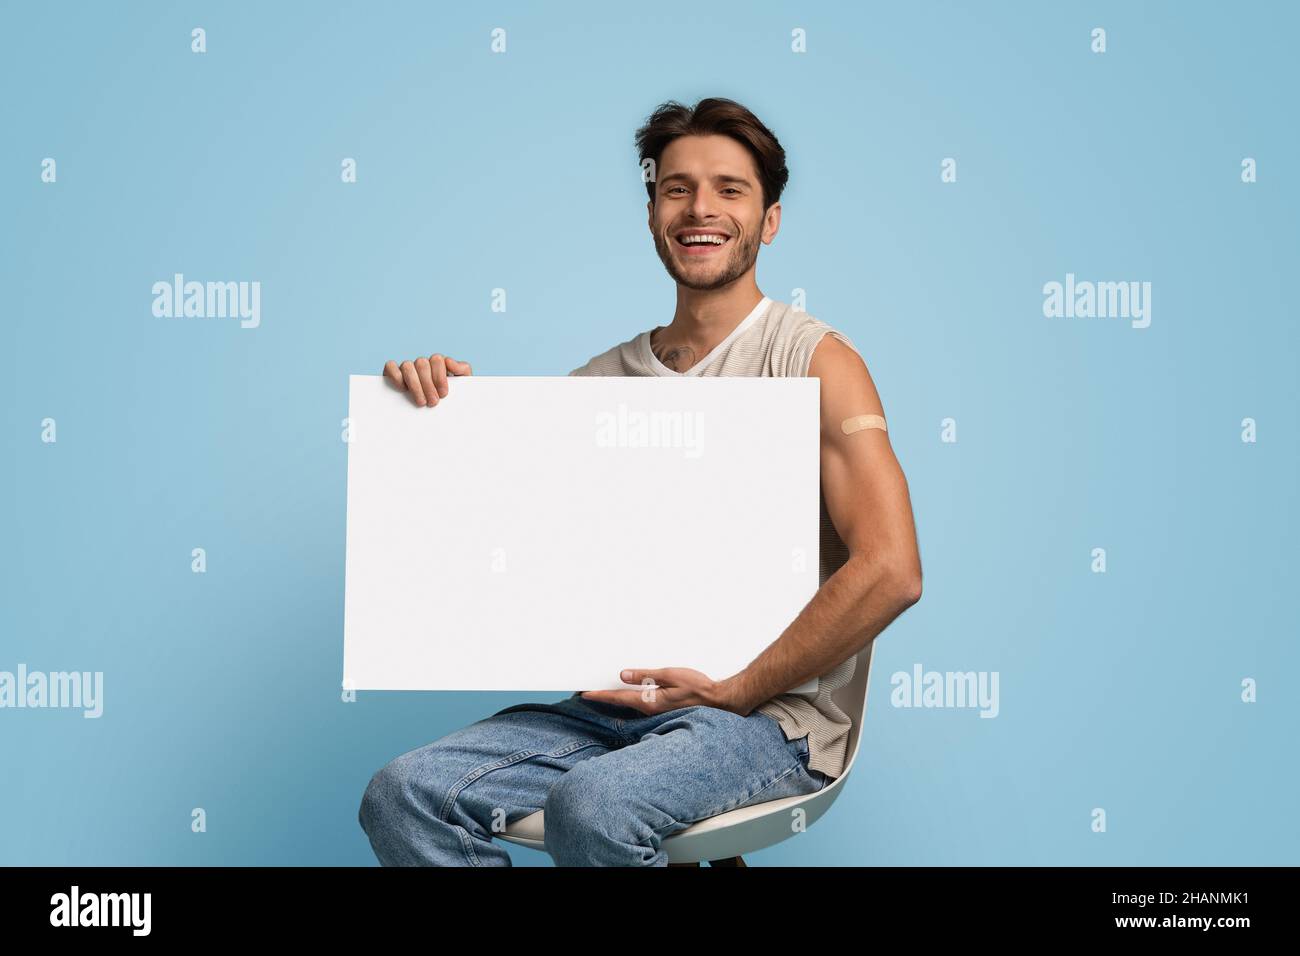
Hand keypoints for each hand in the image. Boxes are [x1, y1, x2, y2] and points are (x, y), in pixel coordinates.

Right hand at [382, 353, 471, 406]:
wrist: (442, 413)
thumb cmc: (450, 396)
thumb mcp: (462, 383)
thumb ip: (462, 369)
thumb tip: (449, 361)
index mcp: (437, 363)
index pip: (437, 360)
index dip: (439, 377)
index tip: (443, 394)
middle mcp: (422, 363)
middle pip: (422, 364)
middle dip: (428, 385)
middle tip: (433, 402)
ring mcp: (407, 367)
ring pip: (408, 366)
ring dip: (415, 385)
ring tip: (421, 402)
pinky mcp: (392, 372)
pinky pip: (390, 366)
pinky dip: (396, 376)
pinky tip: (403, 389)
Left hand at [579, 667, 736, 715]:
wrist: (719, 701)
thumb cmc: (698, 688)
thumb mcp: (670, 675)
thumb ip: (646, 675)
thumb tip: (623, 674)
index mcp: (649, 700)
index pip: (618, 697)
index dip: (600, 694)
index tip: (584, 693)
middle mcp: (650, 708)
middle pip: (621, 703)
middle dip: (604, 696)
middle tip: (588, 690)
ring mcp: (657, 711)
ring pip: (630, 704)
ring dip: (617, 698)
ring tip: (604, 690)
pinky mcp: (663, 709)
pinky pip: (641, 704)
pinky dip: (630, 698)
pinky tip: (629, 692)